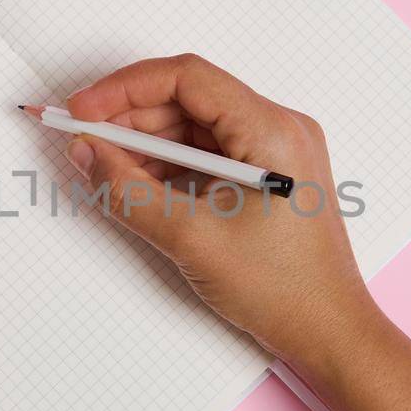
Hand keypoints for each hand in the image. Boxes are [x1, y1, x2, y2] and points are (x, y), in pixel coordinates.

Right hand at [64, 55, 378, 377]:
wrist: (328, 332)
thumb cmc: (282, 290)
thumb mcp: (191, 238)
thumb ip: (128, 191)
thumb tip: (86, 152)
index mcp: (272, 131)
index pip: (187, 78)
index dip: (124, 88)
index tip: (83, 109)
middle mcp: (279, 129)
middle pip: (188, 98)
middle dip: (130, 117)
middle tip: (84, 141)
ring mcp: (275, 151)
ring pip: (195, 125)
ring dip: (146, 142)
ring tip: (106, 169)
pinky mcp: (267, 173)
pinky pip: (209, 151)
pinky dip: (170, 163)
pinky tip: (139, 184)